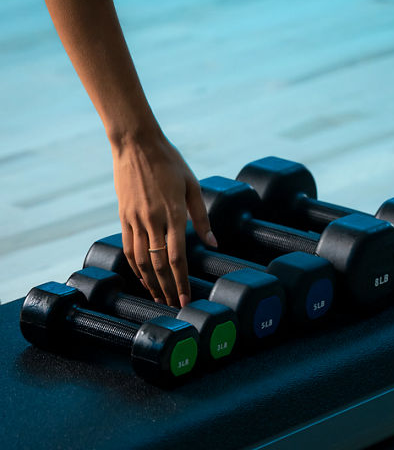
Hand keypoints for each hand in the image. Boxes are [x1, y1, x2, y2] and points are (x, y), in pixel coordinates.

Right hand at [112, 131, 216, 306]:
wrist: (136, 144)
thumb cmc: (169, 162)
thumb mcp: (192, 186)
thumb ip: (202, 218)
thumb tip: (214, 243)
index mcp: (174, 213)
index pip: (178, 257)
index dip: (181, 282)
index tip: (185, 299)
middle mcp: (153, 220)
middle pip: (159, 264)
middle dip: (167, 288)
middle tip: (174, 305)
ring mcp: (135, 219)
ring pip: (141, 260)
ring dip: (151, 282)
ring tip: (159, 297)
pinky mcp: (123, 216)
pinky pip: (128, 248)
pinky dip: (135, 267)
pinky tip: (143, 277)